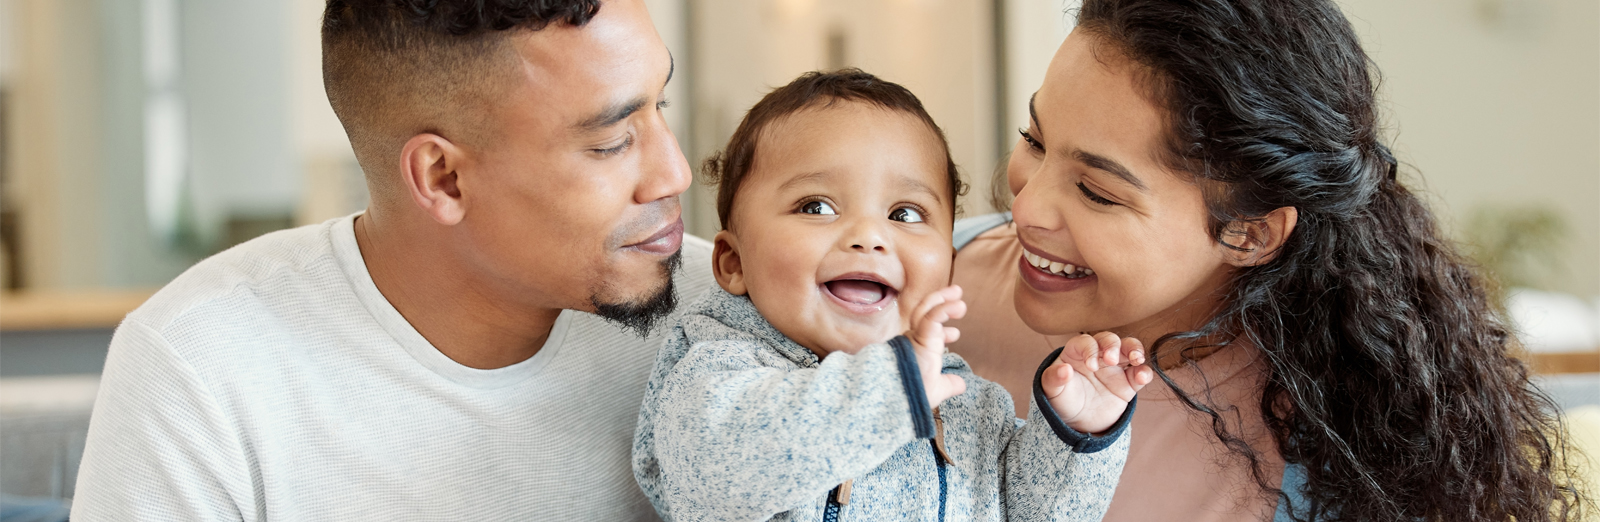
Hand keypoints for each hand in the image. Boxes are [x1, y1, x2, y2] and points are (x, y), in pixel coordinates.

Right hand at [904, 285, 967, 408]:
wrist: (898, 399)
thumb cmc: (911, 396)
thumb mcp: (936, 389)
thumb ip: (948, 384)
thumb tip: (961, 384)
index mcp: (916, 351)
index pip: (927, 333)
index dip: (943, 331)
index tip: (955, 334)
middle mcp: (913, 340)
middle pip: (925, 314)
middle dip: (941, 303)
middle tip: (957, 295)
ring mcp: (915, 337)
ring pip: (926, 310)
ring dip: (943, 299)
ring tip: (958, 292)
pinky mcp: (920, 336)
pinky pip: (932, 316)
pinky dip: (945, 308)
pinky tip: (957, 304)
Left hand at [1041, 332, 1153, 433]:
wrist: (1078, 422)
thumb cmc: (1063, 400)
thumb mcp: (1052, 391)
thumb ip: (1053, 379)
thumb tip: (1064, 370)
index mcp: (1077, 352)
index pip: (1086, 341)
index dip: (1090, 350)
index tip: (1091, 366)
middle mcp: (1098, 355)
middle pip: (1110, 339)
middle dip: (1113, 346)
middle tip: (1111, 360)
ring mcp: (1115, 367)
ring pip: (1129, 349)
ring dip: (1135, 350)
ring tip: (1137, 359)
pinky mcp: (1128, 383)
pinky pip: (1140, 373)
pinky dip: (1144, 372)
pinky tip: (1142, 377)